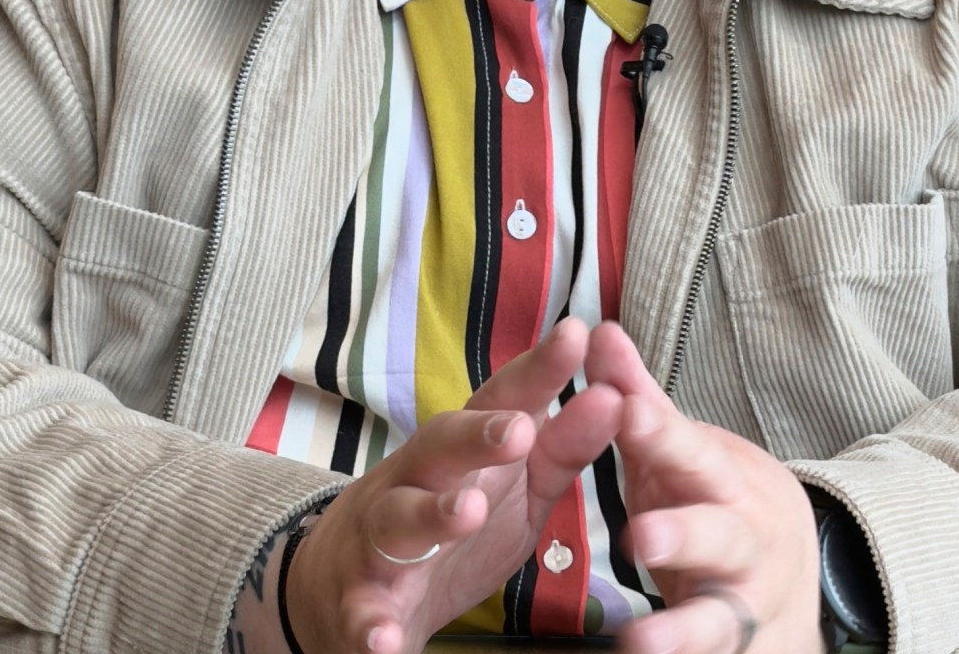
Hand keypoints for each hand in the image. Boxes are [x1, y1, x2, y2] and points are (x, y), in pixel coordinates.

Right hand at [282, 318, 622, 652]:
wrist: (343, 593)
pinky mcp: (360, 602)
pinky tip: (385, 642)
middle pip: (438, 449)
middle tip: (521, 430)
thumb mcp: (511, 489)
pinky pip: (364, 613)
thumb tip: (615, 396)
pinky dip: (372, 627)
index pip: (497, 403)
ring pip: (398, 520)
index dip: (536, 372)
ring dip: (431, 516)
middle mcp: (412, 483)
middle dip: (477, 436)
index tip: (576, 337)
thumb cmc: (442, 529)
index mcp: (457, 455)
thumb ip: (560, 450)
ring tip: (464, 514)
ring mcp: (379, 541)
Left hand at [585, 322, 821, 653]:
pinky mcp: (732, 648)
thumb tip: (599, 329)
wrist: (793, 583)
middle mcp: (744, 540)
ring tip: (640, 642)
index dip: (659, 432)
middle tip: (643, 535)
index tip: (624, 408)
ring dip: (680, 630)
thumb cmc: (715, 502)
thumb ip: (639, 399)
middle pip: (719, 535)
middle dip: (684, 534)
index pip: (690, 450)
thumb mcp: (683, 453)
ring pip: (716, 617)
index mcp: (723, 479)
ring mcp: (741, 601)